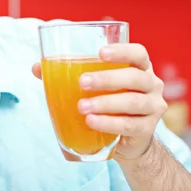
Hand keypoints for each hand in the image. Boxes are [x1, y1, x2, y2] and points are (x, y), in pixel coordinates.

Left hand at [32, 44, 166, 161]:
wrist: (128, 139)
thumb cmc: (110, 102)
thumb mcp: (94, 86)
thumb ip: (69, 74)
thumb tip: (37, 67)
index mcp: (139, 67)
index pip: (138, 53)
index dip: (122, 51)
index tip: (100, 53)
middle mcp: (151, 84)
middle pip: (135, 77)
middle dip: (107, 78)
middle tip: (82, 82)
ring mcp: (153, 107)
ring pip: (133, 102)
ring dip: (105, 103)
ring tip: (82, 107)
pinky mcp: (147, 129)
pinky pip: (129, 125)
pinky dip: (109, 123)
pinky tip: (91, 122)